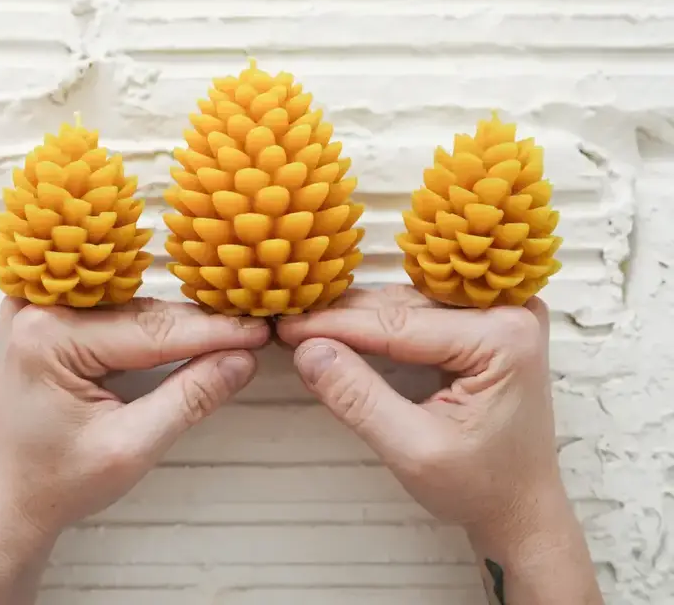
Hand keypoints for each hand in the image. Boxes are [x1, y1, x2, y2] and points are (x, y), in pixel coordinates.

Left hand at [0, 298, 268, 604]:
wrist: (7, 500)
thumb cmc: (55, 483)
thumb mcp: (131, 447)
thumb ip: (189, 398)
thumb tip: (241, 359)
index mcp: (49, 337)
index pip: (153, 329)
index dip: (213, 333)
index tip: (258, 332)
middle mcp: (39, 309)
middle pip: (144, 313)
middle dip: (201, 327)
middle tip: (253, 331)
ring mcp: (39, 308)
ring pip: (134, 309)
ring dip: (181, 323)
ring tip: (231, 331)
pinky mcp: (48, 316)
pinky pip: (116, 311)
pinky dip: (155, 324)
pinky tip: (189, 328)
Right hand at [278, 286, 603, 603]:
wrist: (523, 507)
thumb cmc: (481, 487)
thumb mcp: (413, 451)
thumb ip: (359, 398)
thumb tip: (307, 351)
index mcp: (503, 337)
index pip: (399, 322)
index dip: (336, 325)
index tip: (288, 328)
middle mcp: (509, 310)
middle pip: (403, 305)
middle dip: (343, 319)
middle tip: (290, 327)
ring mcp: (501, 312)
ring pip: (408, 303)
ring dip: (357, 317)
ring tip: (308, 327)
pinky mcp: (488, 322)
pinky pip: (422, 312)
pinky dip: (380, 323)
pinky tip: (344, 328)